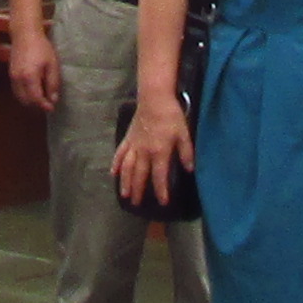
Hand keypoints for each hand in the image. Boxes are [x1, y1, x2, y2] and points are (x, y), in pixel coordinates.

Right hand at [8, 28, 63, 112]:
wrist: (24, 34)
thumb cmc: (41, 47)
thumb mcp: (52, 64)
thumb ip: (52, 83)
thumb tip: (53, 99)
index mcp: (29, 77)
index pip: (35, 99)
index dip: (44, 106)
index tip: (51, 108)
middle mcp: (18, 80)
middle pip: (26, 101)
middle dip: (37, 105)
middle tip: (47, 103)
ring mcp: (12, 77)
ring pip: (20, 97)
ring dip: (30, 101)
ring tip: (41, 97)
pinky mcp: (11, 74)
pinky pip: (16, 91)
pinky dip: (24, 95)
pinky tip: (33, 90)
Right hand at [111, 93, 193, 208]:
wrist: (154, 98)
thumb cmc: (171, 115)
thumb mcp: (184, 134)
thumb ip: (187, 153)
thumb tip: (190, 169)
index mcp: (160, 152)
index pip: (159, 176)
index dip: (161, 191)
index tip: (163, 202)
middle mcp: (144, 152)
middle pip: (140, 175)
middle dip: (139, 191)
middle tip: (137, 204)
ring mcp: (134, 145)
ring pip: (127, 168)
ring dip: (125, 182)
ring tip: (124, 194)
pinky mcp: (128, 138)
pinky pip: (120, 153)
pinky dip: (116, 164)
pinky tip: (113, 173)